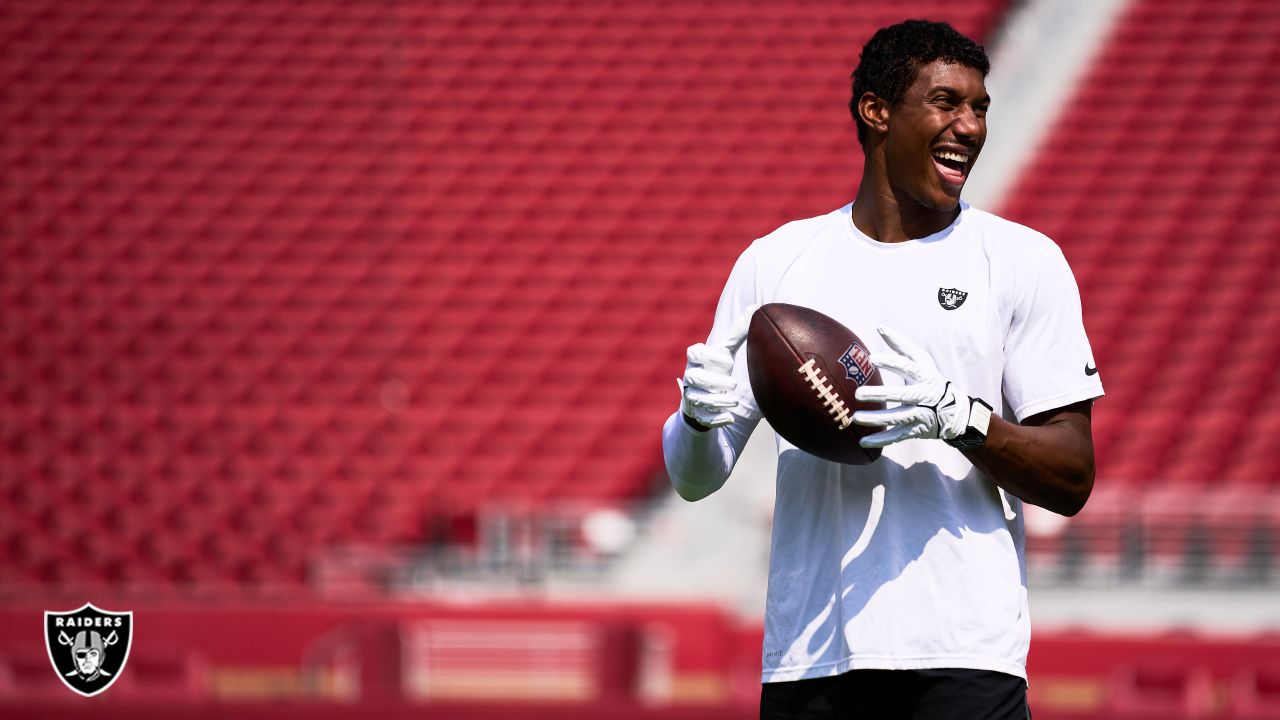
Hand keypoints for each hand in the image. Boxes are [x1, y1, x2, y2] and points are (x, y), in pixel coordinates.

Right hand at [679, 304, 759, 429]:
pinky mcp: (696, 413)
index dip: (708, 355)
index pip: (694, 352)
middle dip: (713, 381)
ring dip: (718, 401)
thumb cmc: (715, 369)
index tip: (726, 359)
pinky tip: (730, 418)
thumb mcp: (725, 351)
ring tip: (735, 401)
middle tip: (733, 383)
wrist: (703, 397)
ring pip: (699, 399)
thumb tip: (754, 309)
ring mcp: (691, 396)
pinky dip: (716, 419)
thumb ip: (737, 333)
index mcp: (697, 359)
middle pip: (695, 377)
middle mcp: (691, 376)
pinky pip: (703, 418)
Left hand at [852, 326, 975, 447]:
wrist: (953, 411)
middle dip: (879, 394)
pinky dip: (881, 440)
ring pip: (896, 418)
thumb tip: (880, 328)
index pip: (907, 367)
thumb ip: (901, 345)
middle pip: (900, 395)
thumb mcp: (922, 361)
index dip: (891, 362)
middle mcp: (922, 395)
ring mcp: (919, 414)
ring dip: (876, 419)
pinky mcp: (915, 430)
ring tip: (855, 418)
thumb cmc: (930, 379)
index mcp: (923, 375)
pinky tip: (863, 441)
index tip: (872, 358)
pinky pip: (896, 436)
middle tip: (858, 393)